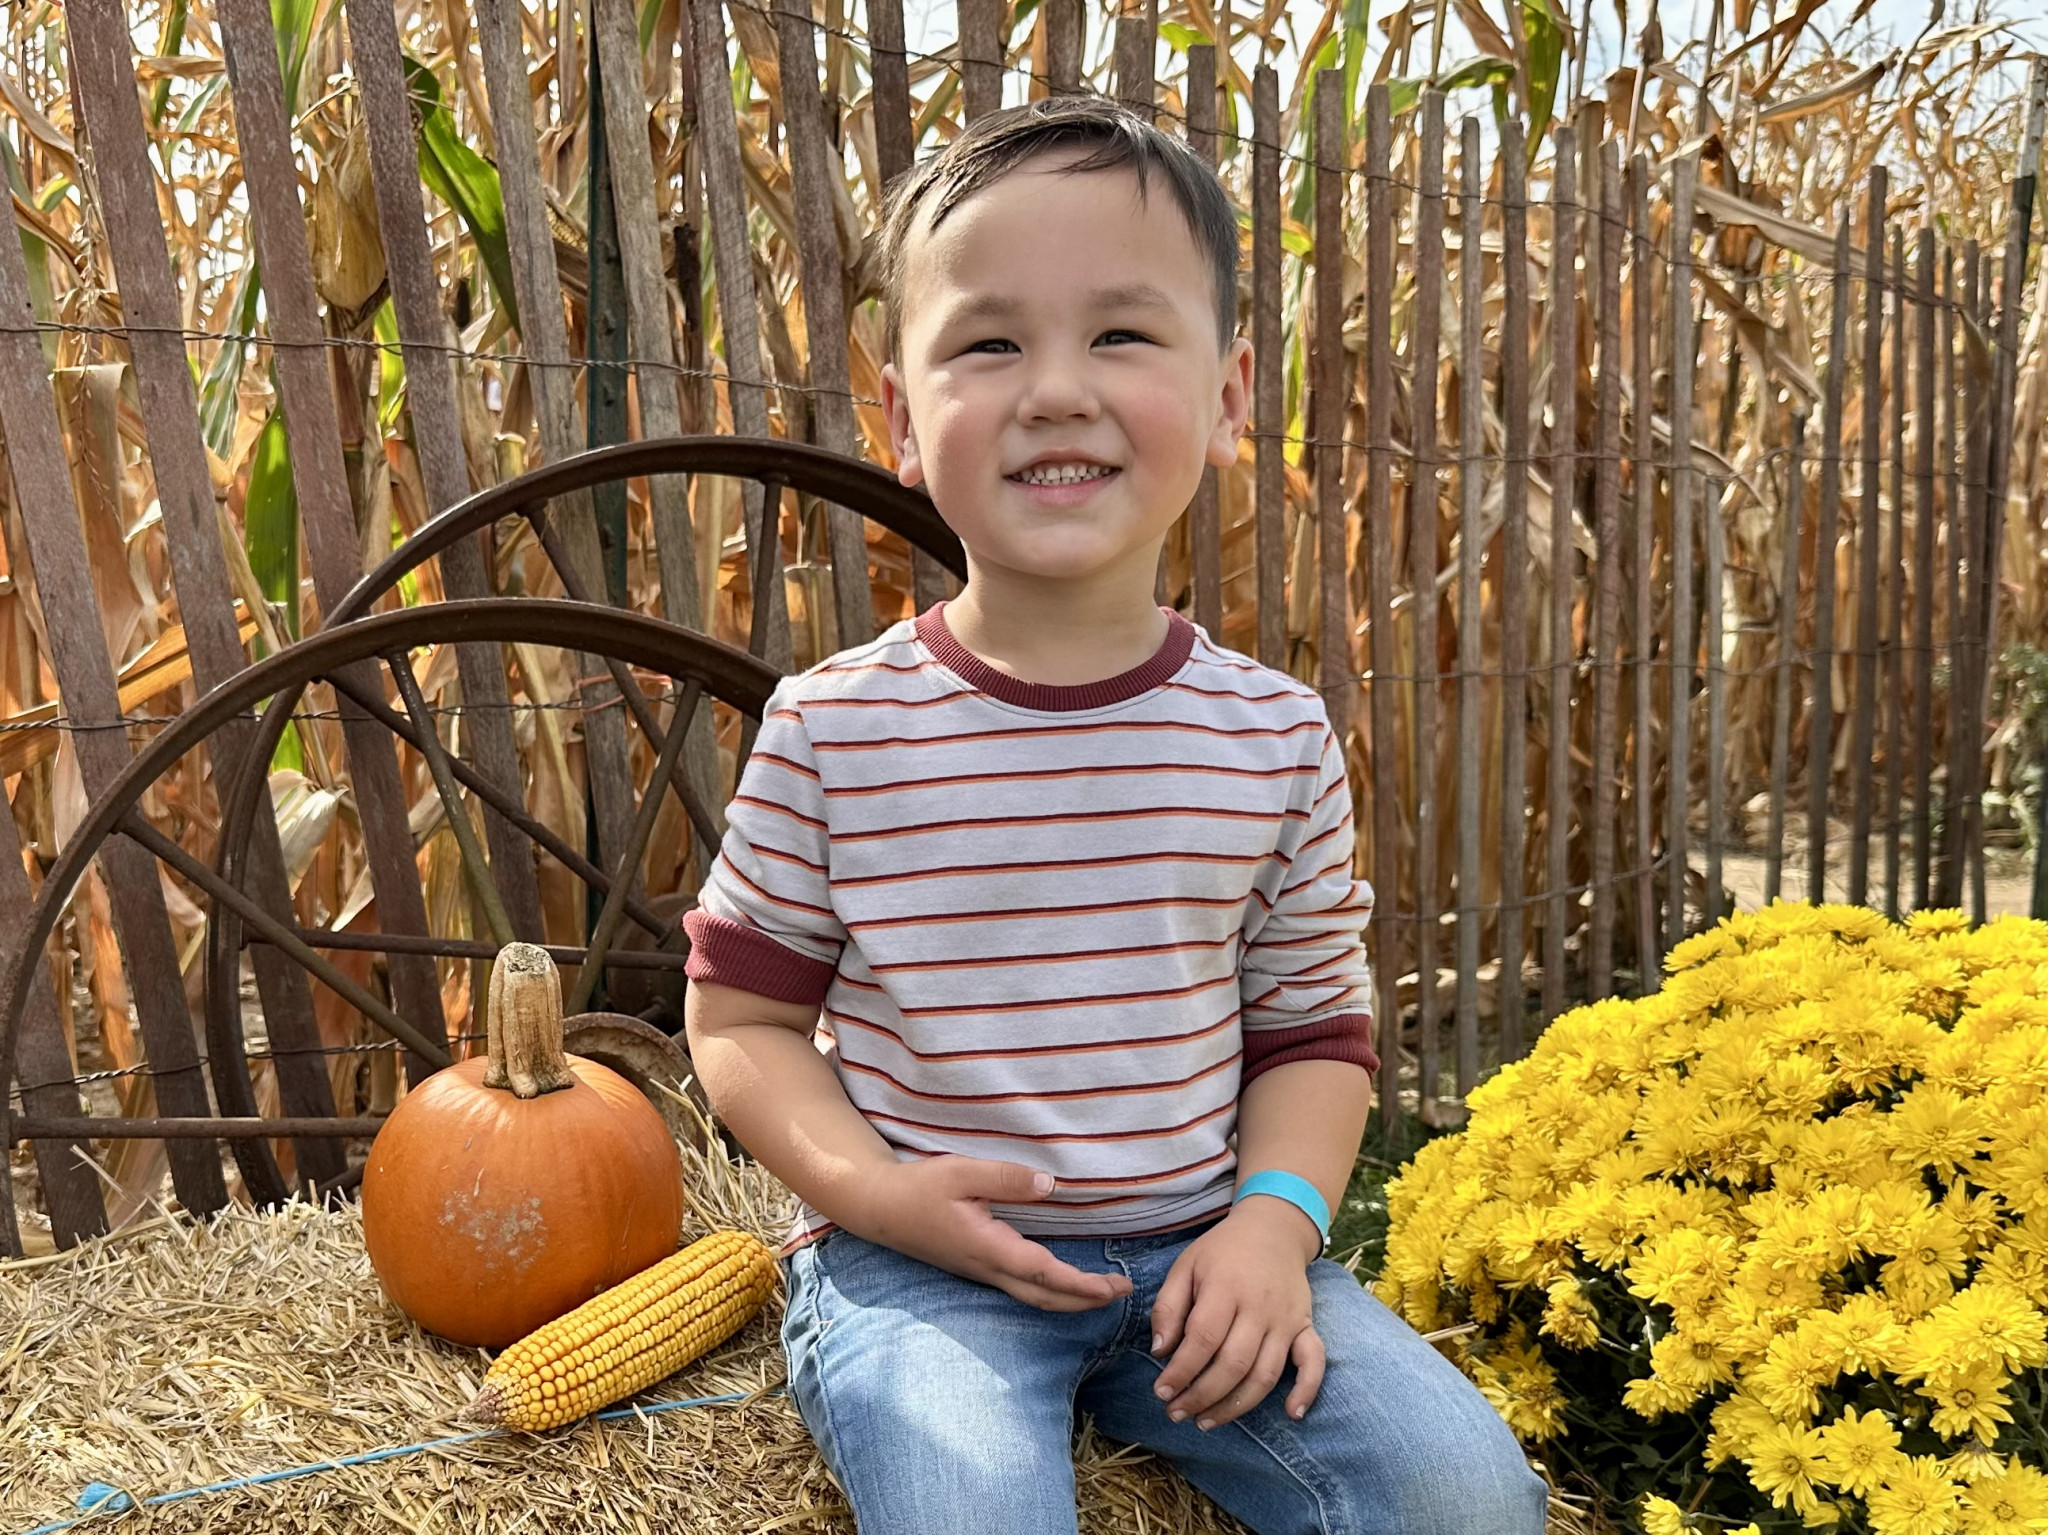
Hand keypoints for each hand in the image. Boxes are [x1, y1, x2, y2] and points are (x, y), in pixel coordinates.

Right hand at [848, 1155, 1133, 1312]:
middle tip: (1123, 1294)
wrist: (880, 1207)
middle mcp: (988, 1267)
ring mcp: (981, 1271)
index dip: (1082, 1285)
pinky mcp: (977, 1267)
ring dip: (1069, 1299)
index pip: (1044, 1273)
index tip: (1115, 1288)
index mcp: (989, 1247)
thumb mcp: (961, 1173)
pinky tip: (1061, 1281)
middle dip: (1085, 1300)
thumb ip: (1005, 1178)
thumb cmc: (920, 1188)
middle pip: (1044, 1297)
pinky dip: (1050, 1290)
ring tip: (1102, 1292)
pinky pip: (1021, 1288)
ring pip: (1033, 1297)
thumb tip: (1049, 1186)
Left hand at [1148, 1200, 1324, 1429]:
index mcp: (1225, 1288)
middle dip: (1201, 1396)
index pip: (1202, 1340)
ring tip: (1206, 1421)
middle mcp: (1259, 1307)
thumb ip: (1168, 1307)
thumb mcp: (1186, 1266)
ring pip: (1264, 1374)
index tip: (1161, 1392)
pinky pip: (1314, 1361)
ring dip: (1235, 1406)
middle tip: (1176, 1413)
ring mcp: (1286, 1319)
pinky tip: (1291, 1413)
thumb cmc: (1222, 1251)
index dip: (1180, 1372)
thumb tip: (1160, 1351)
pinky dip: (1307, 1390)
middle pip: (1232, 1365)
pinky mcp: (1305, 1326)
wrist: (1273, 1228)